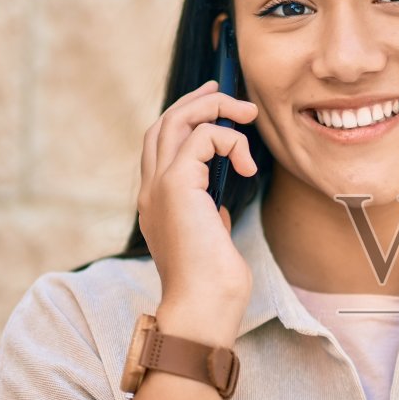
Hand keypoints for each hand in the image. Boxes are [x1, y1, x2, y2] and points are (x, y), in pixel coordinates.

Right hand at [137, 80, 259, 325]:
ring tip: (247, 115)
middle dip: (197, 101)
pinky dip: (229, 140)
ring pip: (176, 121)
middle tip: (226, 92)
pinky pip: (202, 138)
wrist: (203, 308)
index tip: (215, 106)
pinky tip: (247, 165)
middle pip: (164, 124)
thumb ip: (207, 217)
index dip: (185, 119)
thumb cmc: (213, 286)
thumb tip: (219, 207)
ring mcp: (158, 187)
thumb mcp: (210, 242)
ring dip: (213, 109)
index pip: (161, 146)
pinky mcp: (177, 186)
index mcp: (156, 202)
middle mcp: (151, 190)